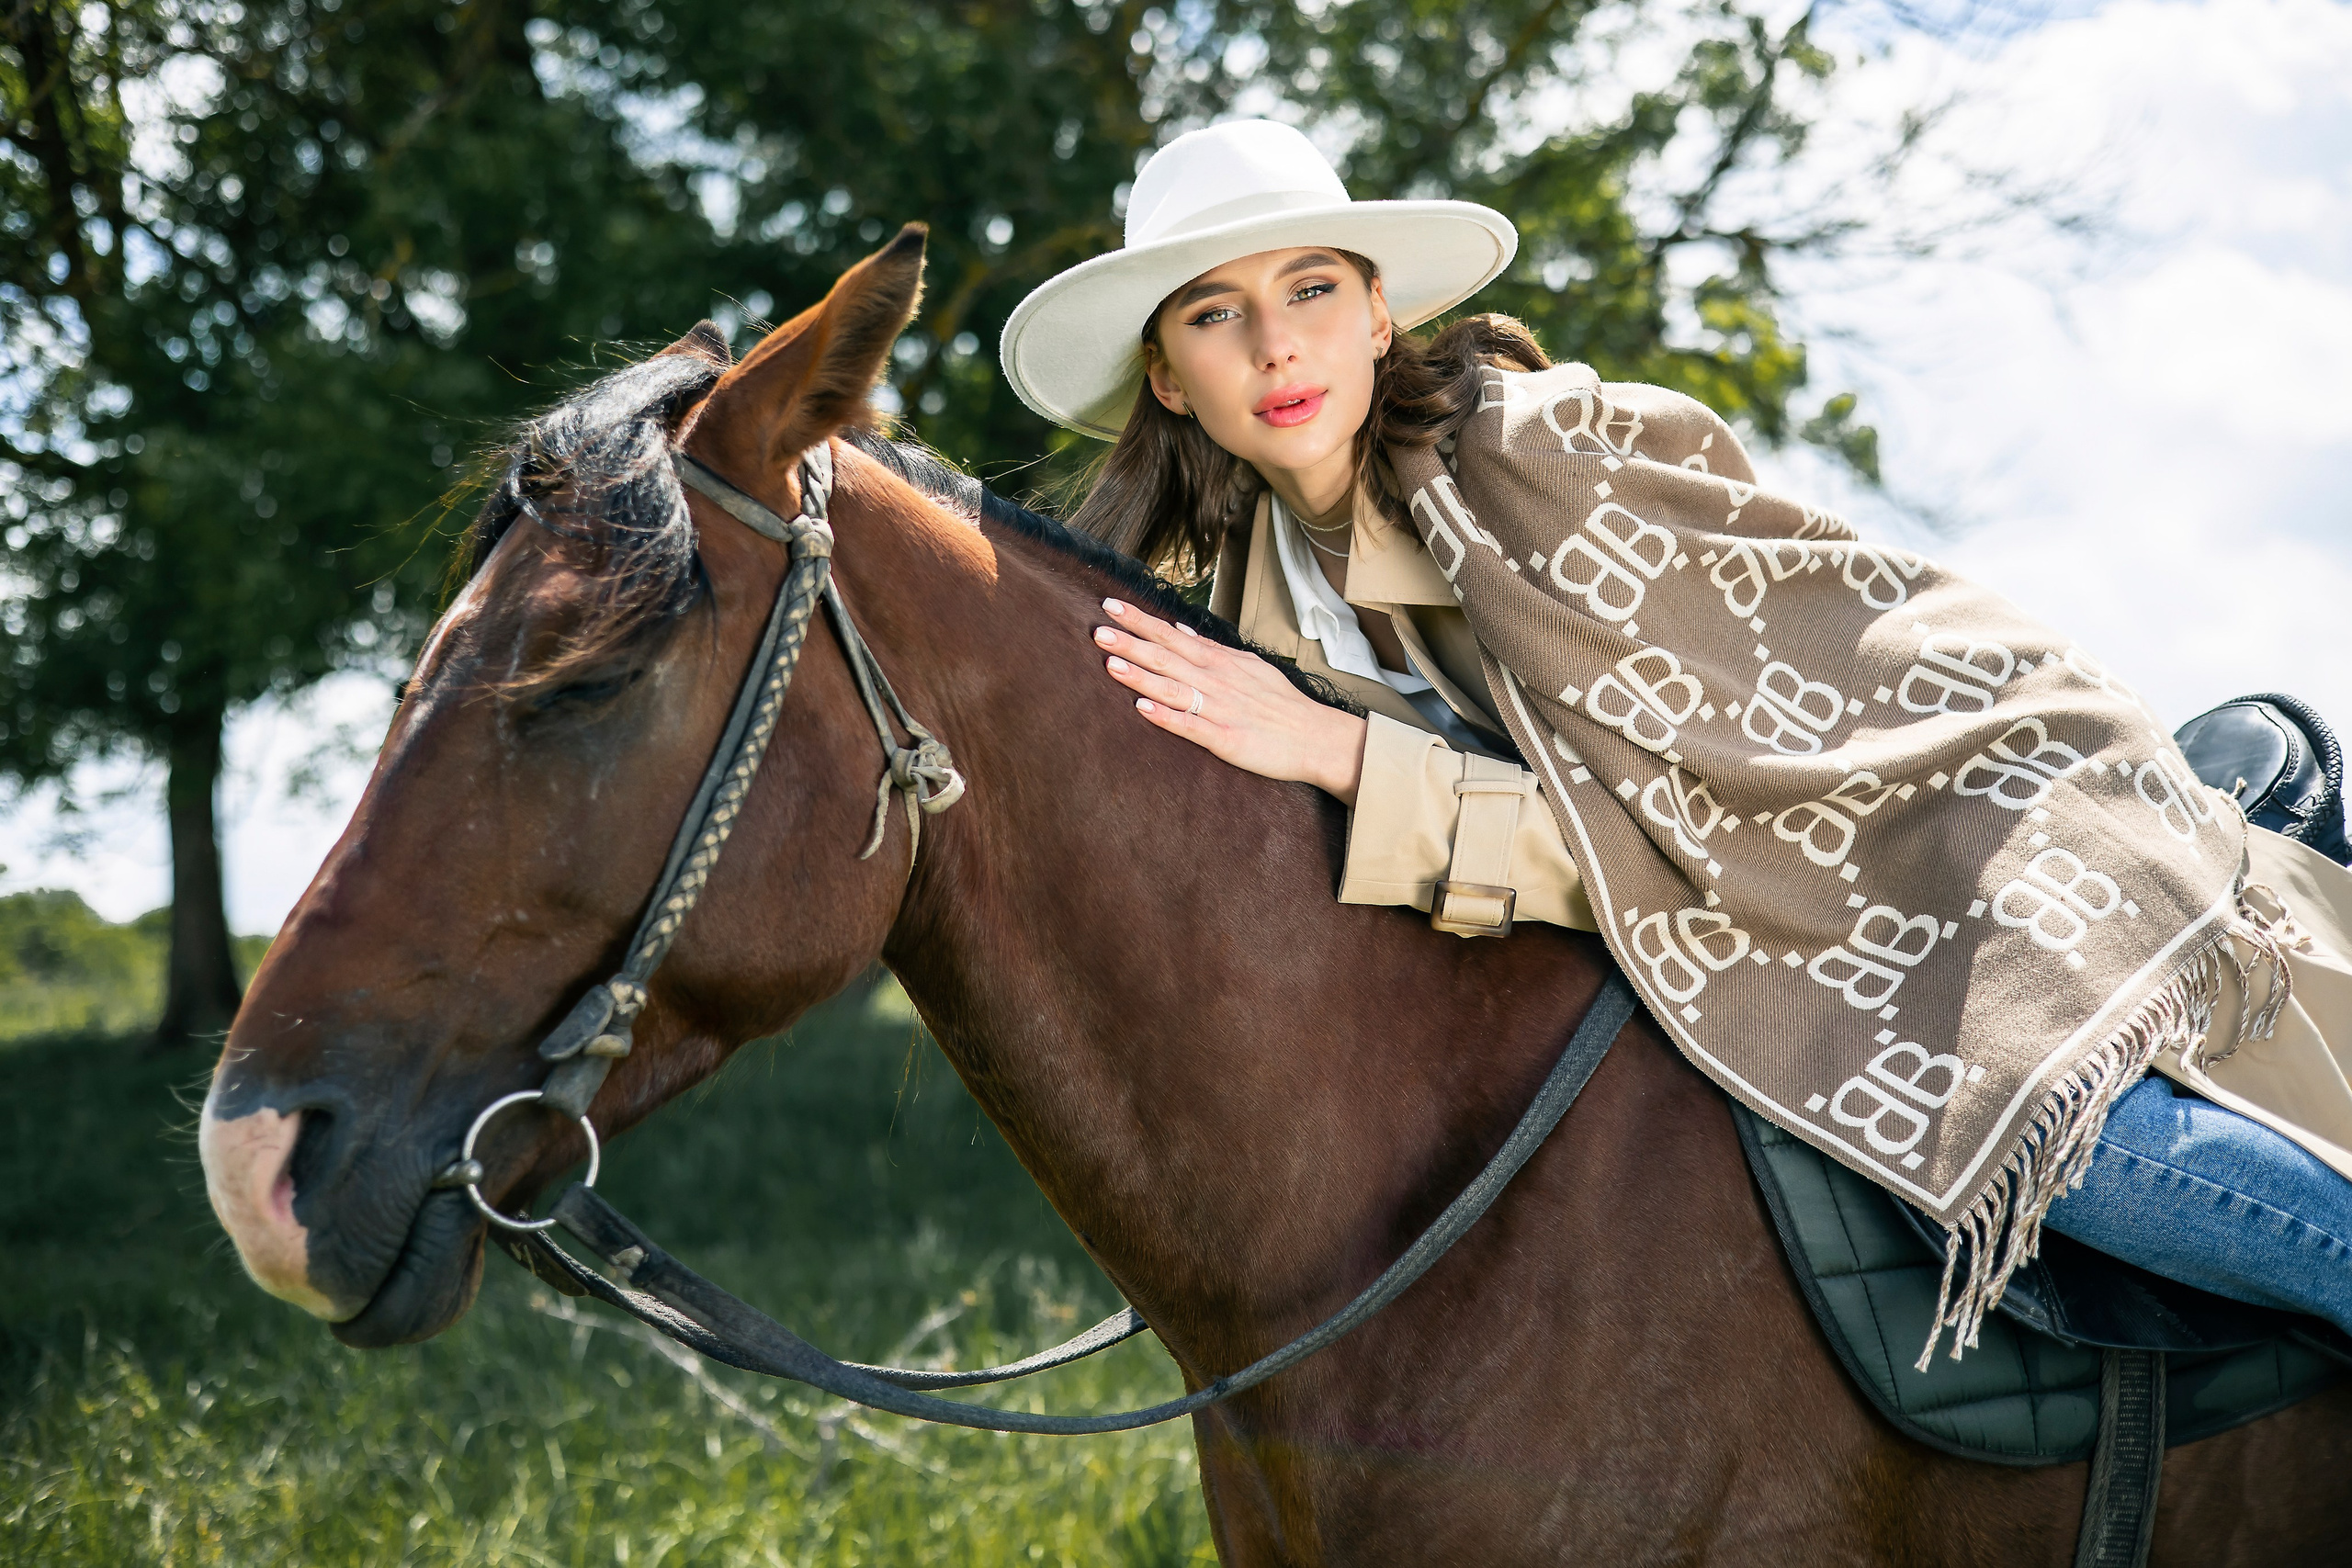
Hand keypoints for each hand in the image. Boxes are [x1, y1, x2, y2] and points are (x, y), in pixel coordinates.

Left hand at [1093, 598, 1368, 805]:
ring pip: (1173, 688)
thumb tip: (1178, 627)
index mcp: (1219, 662)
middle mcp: (1216, 681)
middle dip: (1131, 643)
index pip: (1172, 635)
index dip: (1140, 621)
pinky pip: (1191, 726)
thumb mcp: (1248, 665)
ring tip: (1110, 662)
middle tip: (1097, 629)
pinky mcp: (1226, 739)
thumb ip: (1211, 648)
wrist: (1316, 737)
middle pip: (1166, 657)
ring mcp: (1220, 709)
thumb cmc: (1280, 703)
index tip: (1111, 605)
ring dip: (1141, 676)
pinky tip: (1143, 709)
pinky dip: (1167, 716)